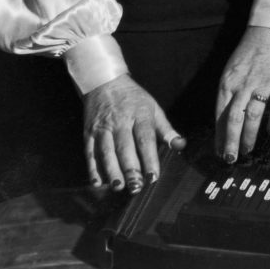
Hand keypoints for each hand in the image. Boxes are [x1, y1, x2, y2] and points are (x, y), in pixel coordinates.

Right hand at [83, 73, 184, 192]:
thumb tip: (181, 145)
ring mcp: (103, 127)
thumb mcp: (153, 108)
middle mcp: (120, 121)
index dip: (150, 158)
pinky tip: (97, 182)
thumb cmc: (133, 99)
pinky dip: (92, 168)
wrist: (104, 82)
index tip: (153, 176)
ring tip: (118, 186)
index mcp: (139, 114)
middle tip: (136, 186)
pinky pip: (90, 152)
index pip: (145, 138)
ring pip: (106, 151)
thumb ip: (166, 130)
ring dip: (111, 171)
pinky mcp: (89, 133)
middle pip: (125, 147)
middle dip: (131, 169)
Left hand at [215, 25, 269, 160]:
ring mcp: (263, 84)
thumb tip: (222, 125)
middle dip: (231, 142)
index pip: (220, 114)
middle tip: (230, 159)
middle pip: (234, 118)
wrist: (268, 33)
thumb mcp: (230, 72)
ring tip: (247, 149)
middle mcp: (243, 85)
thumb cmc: (247, 54)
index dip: (219, 136)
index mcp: (228, 82)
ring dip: (249, 136)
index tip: (219, 152)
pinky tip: (269, 130)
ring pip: (254, 115)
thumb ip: (227, 97)